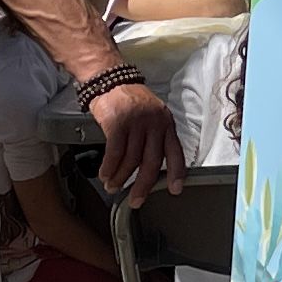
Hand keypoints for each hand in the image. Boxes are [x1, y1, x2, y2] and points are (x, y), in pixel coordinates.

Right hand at [90, 77, 181, 199]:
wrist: (111, 81)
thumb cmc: (130, 102)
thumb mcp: (152, 117)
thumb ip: (155, 139)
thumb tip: (152, 169)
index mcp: (166, 124)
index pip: (176, 152)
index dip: (176, 173)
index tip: (174, 189)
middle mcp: (155, 123)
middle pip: (152, 161)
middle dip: (143, 185)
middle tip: (135, 200)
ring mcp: (136, 122)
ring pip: (131, 159)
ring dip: (121, 177)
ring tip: (113, 186)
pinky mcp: (117, 123)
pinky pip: (114, 152)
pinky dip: (109, 167)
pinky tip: (105, 175)